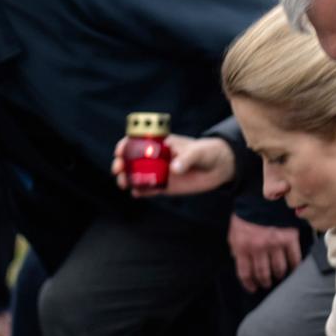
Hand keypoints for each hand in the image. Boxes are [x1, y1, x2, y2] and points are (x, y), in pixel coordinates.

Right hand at [110, 134, 236, 196]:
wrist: (218, 168)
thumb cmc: (207, 153)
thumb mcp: (197, 153)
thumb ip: (186, 159)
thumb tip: (175, 169)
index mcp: (161, 143)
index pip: (137, 141)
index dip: (125, 145)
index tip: (119, 151)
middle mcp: (156, 157)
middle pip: (132, 160)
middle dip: (121, 163)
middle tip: (117, 169)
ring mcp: (159, 172)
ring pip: (137, 175)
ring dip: (127, 179)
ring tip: (124, 183)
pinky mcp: (165, 186)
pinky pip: (149, 189)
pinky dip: (141, 191)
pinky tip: (136, 194)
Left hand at [227, 215, 301, 292]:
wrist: (262, 194)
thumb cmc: (246, 213)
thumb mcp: (234, 231)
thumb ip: (236, 248)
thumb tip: (241, 262)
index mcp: (242, 247)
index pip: (245, 273)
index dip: (249, 283)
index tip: (253, 288)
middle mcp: (258, 249)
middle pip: (263, 273)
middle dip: (265, 281)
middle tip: (267, 283)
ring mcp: (275, 244)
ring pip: (278, 268)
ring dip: (278, 275)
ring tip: (279, 276)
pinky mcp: (289, 238)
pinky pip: (294, 258)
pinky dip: (295, 266)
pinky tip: (294, 269)